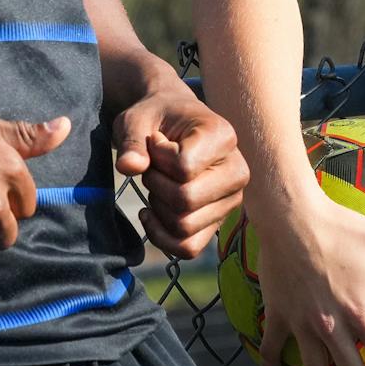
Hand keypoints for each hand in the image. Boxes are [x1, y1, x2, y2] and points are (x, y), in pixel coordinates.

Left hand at [112, 86, 249, 258]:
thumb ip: (132, 140)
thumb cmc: (156, 117)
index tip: (157, 141)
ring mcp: (230, 199)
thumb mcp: (136, 119)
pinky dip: (162, 237)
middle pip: (185, 201)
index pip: (184, 168)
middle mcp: (236, 170)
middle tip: (153, 165)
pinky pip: (188, 248)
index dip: (158, 159)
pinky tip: (151, 213)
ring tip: (159, 181)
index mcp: (223, 136)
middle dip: (156, 185)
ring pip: (184, 227)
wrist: (171, 124)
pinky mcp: (218, 221)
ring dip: (158, 207)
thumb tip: (128, 167)